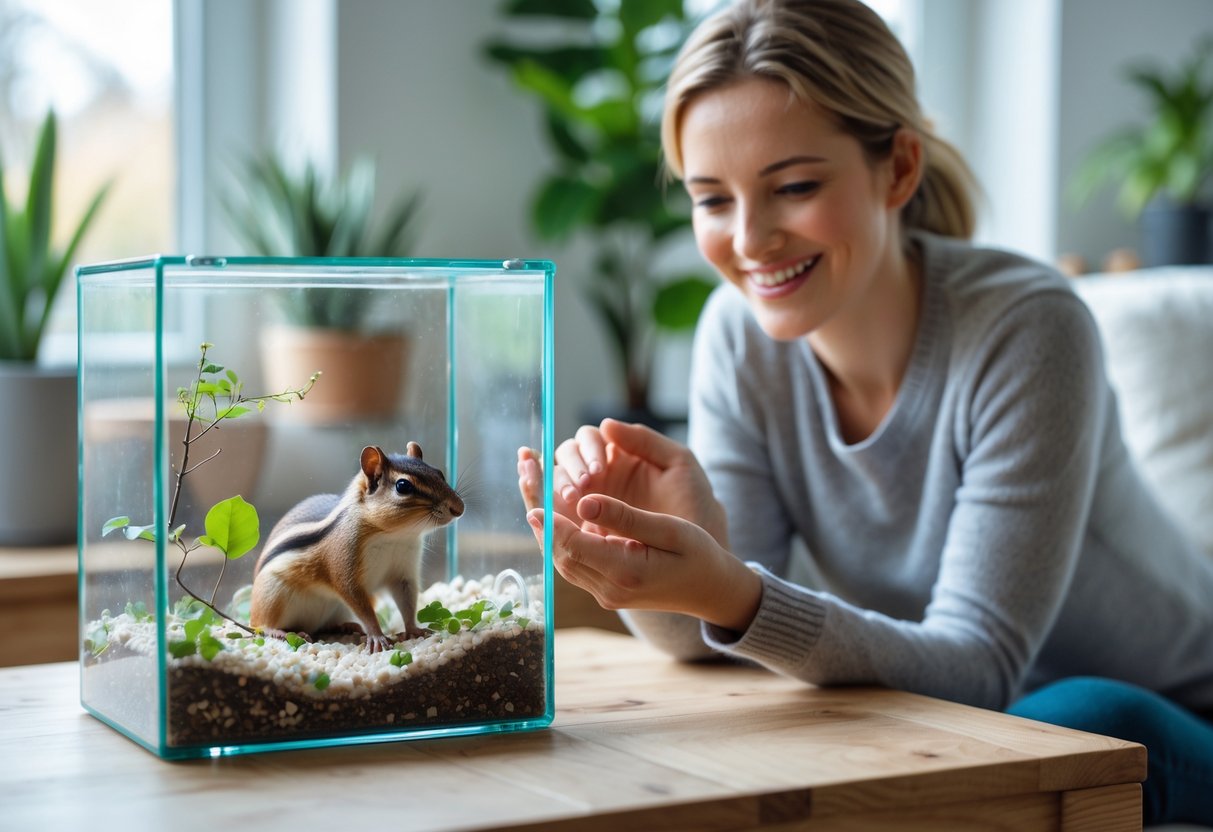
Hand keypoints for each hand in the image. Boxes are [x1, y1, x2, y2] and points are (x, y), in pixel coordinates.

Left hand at [517, 419, 757, 631]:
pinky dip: (557, 537)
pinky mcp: (605, 590)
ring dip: (543, 526)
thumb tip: (584, 501)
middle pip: (558, 552)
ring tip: (530, 487)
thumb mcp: (669, 530)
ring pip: (560, 560)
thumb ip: (625, 517)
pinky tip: (548, 512)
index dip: (549, 518)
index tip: (533, 492)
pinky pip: (572, 564)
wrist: (711, 590)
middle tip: (524, 473)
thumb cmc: (697, 554)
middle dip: (538, 514)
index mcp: (626, 571)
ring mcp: (605, 593)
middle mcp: (609, 588)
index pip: (573, 544)